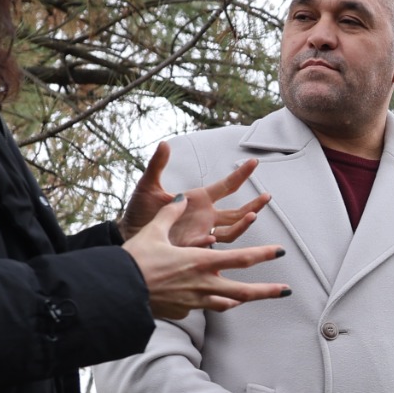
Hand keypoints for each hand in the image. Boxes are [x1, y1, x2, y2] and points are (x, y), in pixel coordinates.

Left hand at [120, 144, 269, 245]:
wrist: (128, 235)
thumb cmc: (138, 211)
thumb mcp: (147, 186)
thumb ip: (157, 165)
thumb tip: (164, 143)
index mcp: (198, 199)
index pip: (226, 186)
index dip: (240, 175)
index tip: (254, 163)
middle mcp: (204, 216)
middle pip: (237, 212)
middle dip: (253, 205)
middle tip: (266, 196)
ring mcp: (200, 233)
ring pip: (231, 231)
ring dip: (242, 224)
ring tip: (251, 215)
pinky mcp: (191, 249)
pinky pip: (207, 247)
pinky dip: (210, 243)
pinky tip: (209, 239)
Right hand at [124, 198, 290, 318]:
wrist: (117, 291)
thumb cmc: (135, 260)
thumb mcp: (154, 231)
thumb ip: (171, 214)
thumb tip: (181, 199)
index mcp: (201, 261)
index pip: (241, 258)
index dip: (263, 254)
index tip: (279, 251)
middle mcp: (203, 284)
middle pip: (243, 291)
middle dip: (267, 291)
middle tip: (285, 290)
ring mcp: (194, 301)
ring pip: (226, 303)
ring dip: (242, 300)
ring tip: (253, 297)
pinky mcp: (182, 311)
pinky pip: (203, 307)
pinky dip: (212, 302)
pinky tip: (214, 301)